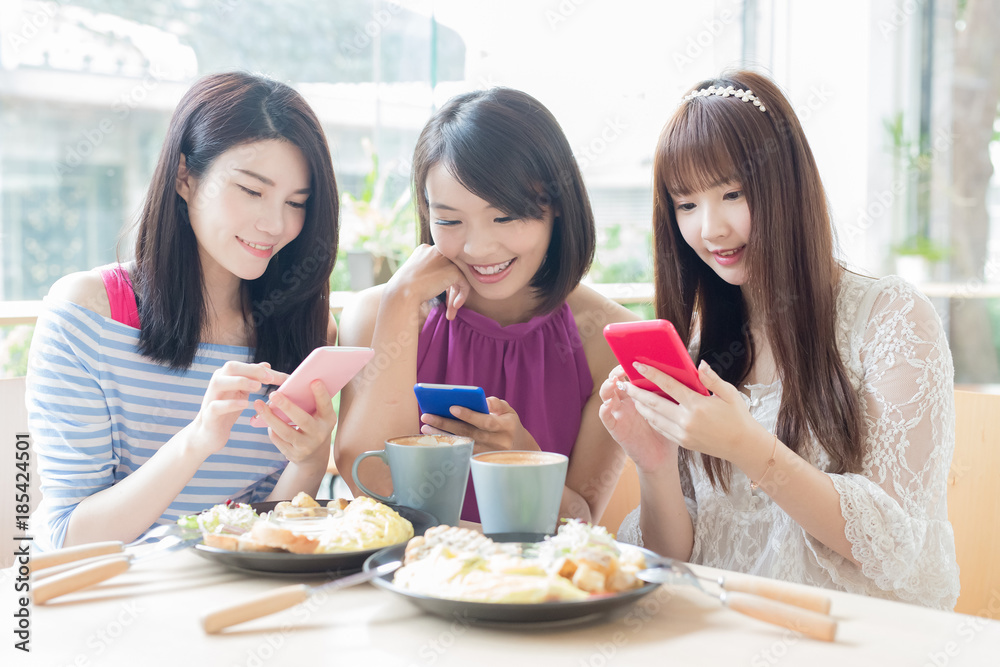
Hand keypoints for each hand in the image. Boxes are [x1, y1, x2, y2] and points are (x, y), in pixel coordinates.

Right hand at [191, 361, 276, 455]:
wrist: (209, 432)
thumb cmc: (227, 410)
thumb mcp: (241, 393)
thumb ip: (252, 379)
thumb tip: (267, 365)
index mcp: (226, 376)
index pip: (244, 365)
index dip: (262, 369)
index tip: (281, 377)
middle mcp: (217, 382)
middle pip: (231, 367)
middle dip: (251, 370)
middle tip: (269, 379)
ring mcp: (211, 397)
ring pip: (220, 382)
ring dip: (240, 382)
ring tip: (258, 387)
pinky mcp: (209, 414)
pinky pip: (216, 405)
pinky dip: (231, 403)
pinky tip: (245, 404)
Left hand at [253, 379, 337, 469]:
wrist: (315, 454)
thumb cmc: (314, 424)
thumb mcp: (319, 415)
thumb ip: (311, 402)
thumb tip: (292, 384)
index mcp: (328, 419)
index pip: (325, 405)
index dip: (321, 394)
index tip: (314, 381)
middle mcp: (319, 434)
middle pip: (302, 419)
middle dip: (287, 406)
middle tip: (273, 393)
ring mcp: (307, 446)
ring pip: (285, 432)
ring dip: (270, 417)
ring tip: (258, 404)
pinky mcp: (294, 455)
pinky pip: (279, 440)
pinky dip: (271, 429)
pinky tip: (265, 419)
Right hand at [385, 244, 471, 319]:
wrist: (402, 293)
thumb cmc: (402, 289)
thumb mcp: (413, 276)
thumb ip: (426, 274)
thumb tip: (438, 284)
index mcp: (424, 251)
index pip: (440, 265)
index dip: (441, 283)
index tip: (439, 297)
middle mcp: (435, 251)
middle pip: (449, 271)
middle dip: (450, 290)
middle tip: (449, 307)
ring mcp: (445, 259)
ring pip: (457, 277)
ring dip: (454, 296)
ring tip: (451, 312)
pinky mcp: (453, 270)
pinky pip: (463, 283)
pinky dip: (462, 296)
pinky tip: (454, 307)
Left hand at [419, 397, 539, 452]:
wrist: (518, 447)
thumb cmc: (508, 423)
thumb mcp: (509, 411)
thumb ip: (497, 404)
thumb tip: (484, 401)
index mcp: (506, 427)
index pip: (486, 421)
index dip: (469, 415)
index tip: (451, 407)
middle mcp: (498, 442)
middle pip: (469, 433)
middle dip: (446, 424)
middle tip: (427, 416)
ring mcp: (488, 453)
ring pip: (462, 443)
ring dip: (443, 436)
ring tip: (425, 428)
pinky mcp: (480, 459)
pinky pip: (462, 451)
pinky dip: (448, 444)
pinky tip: (434, 438)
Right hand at [598, 366, 676, 471]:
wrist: (662, 458)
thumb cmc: (670, 431)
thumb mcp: (674, 407)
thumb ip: (677, 389)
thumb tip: (696, 368)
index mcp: (640, 393)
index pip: (631, 373)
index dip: (630, 364)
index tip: (636, 358)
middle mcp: (627, 401)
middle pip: (616, 380)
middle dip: (616, 372)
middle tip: (622, 366)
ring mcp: (619, 413)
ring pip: (607, 395)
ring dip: (607, 387)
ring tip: (613, 382)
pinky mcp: (616, 428)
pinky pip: (606, 418)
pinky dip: (604, 410)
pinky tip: (608, 405)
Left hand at [621, 360, 759, 462]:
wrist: (742, 446)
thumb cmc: (737, 417)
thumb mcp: (729, 394)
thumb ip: (712, 379)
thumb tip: (700, 365)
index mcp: (697, 405)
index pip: (669, 386)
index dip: (652, 375)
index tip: (638, 366)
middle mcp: (687, 420)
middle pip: (655, 403)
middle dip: (637, 393)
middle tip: (625, 384)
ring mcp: (683, 433)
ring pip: (654, 418)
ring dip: (641, 407)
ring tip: (632, 397)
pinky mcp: (682, 442)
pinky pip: (661, 429)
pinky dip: (651, 419)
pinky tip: (646, 412)